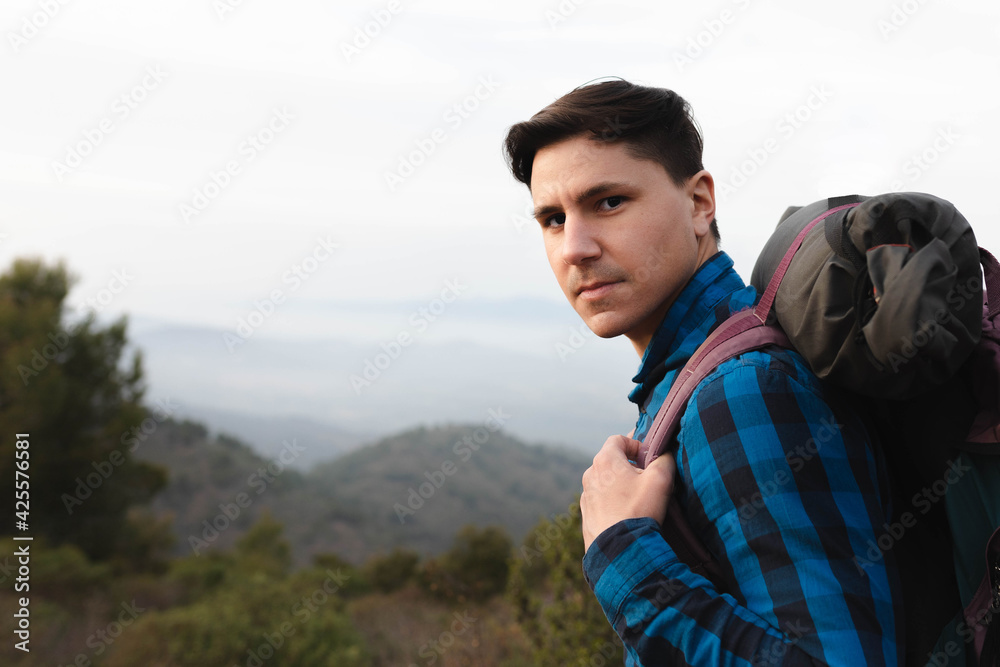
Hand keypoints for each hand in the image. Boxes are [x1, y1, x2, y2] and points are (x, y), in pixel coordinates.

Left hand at [580, 435, 675, 551]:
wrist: (620, 551)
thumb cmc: (639, 510)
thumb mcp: (660, 479)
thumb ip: (664, 459)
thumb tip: (665, 454)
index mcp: (605, 461)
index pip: (618, 439)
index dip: (635, 444)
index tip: (648, 457)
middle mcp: (590, 475)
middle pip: (611, 461)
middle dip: (630, 466)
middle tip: (648, 479)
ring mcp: (586, 496)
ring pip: (606, 482)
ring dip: (621, 485)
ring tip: (639, 500)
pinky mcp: (587, 515)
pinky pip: (601, 501)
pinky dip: (613, 502)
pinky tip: (628, 515)